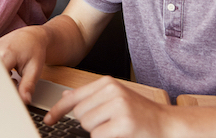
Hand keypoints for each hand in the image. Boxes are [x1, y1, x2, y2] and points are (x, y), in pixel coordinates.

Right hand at [0, 26, 47, 104]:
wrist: (31, 37)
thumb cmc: (34, 50)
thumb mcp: (35, 69)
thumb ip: (28, 85)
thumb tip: (24, 100)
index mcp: (5, 55)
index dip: (2, 90)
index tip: (10, 96)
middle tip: (14, 83)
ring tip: (12, 75)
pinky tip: (7, 73)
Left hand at [45, 76, 170, 137]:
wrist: (167, 124)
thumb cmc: (139, 113)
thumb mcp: (114, 98)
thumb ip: (90, 97)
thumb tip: (65, 96)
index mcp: (108, 82)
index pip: (74, 96)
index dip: (58, 110)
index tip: (48, 119)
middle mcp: (112, 90)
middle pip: (79, 113)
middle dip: (89, 123)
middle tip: (109, 123)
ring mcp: (119, 106)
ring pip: (87, 125)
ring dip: (98, 131)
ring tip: (115, 127)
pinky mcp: (124, 123)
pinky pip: (98, 135)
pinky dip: (105, 137)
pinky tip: (120, 133)